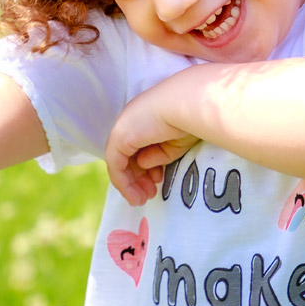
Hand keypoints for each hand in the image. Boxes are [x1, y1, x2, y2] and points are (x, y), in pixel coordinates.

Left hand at [105, 91, 198, 206]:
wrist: (188, 105)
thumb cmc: (189, 121)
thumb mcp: (174, 144)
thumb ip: (158, 155)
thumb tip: (142, 164)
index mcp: (144, 119)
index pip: (138, 147)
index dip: (147, 167)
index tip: (158, 180)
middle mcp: (130, 122)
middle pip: (127, 157)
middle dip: (138, 179)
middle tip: (149, 195)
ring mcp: (123, 129)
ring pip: (119, 163)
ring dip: (130, 185)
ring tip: (142, 200)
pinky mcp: (120, 139)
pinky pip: (116, 166)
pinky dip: (123, 183)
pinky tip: (134, 196)